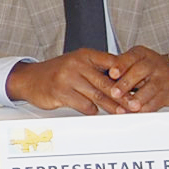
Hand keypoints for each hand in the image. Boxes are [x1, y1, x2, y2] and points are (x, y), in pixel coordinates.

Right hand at [6, 49, 127, 114]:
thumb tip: (122, 82)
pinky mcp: (60, 92)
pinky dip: (92, 110)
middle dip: (123, 96)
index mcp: (84, 55)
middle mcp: (76, 64)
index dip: (126, 75)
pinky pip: (83, 105)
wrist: (29, 79)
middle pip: (106, 83)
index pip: (112, 63)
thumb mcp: (77, 63)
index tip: (139, 85)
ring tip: (121, 113)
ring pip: (97, 96)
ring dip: (111, 107)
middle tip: (135, 105)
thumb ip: (97, 69)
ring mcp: (68, 78)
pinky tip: (95, 112)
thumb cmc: (57, 72)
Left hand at [105, 45, 168, 112]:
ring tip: (129, 106)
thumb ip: (118, 67)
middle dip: (126, 84)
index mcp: (141, 54)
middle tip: (114, 93)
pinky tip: (137, 112)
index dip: (121, 66)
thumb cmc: (147, 67)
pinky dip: (146, 108)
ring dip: (138, 99)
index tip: (111, 73)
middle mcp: (154, 64)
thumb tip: (100, 76)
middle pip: (140, 72)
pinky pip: (158, 101)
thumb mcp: (133, 60)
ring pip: (151, 88)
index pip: (131, 58)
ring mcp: (163, 78)